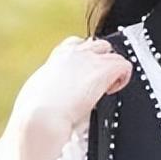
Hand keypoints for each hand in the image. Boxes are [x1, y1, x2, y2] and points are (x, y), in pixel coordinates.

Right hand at [9, 36, 133, 135]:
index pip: (77, 44)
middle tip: (97, 84)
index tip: (84, 75)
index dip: (85, 58)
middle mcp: (75, 53)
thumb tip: (59, 92)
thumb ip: (53, 84)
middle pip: (99, 45)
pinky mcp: (105, 69)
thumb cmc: (35, 110)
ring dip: (113, 69)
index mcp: (57, 58)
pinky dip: (123, 78)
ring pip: (114, 54)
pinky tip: (111, 91)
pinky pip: (125, 66)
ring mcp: (91, 59)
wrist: (41, 116)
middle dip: (101, 62)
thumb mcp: (39, 90)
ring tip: (105, 88)